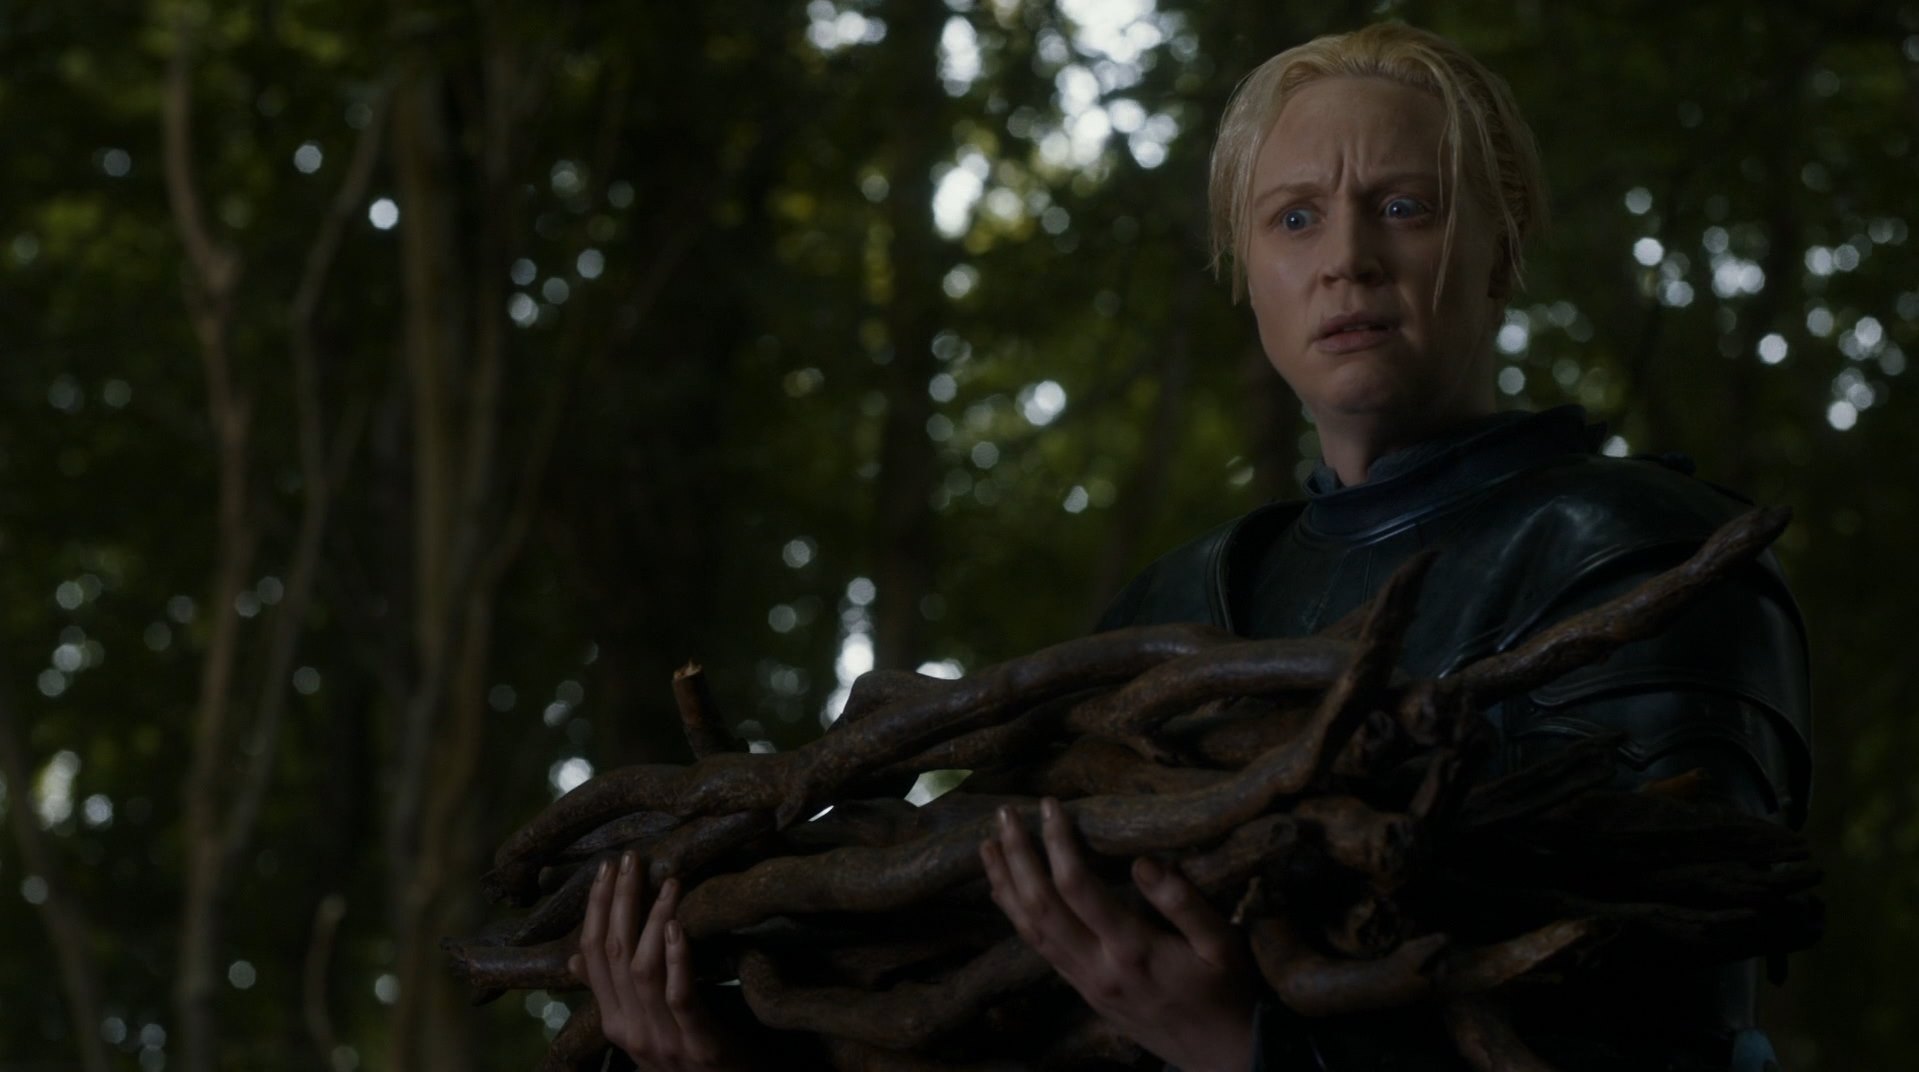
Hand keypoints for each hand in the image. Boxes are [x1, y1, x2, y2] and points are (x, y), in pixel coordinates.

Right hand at [569, 852, 749, 1071]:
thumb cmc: (689, 1053)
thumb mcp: (643, 1026)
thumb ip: (614, 994)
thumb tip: (575, 959)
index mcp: (613, 1023)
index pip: (590, 956)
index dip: (595, 909)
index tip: (604, 869)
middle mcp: (630, 1031)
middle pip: (613, 954)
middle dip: (618, 901)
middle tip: (629, 859)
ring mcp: (662, 1040)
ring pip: (643, 970)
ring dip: (652, 919)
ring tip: (666, 882)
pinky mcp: (700, 1045)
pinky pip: (681, 997)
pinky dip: (677, 959)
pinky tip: (678, 927)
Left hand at [979, 799, 1257, 1071]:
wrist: (1221, 1057)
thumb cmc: (1227, 993)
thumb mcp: (1222, 945)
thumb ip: (1183, 903)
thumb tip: (1144, 862)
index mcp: (1132, 950)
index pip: (1079, 888)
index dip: (1058, 843)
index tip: (1051, 805)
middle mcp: (1098, 967)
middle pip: (1040, 907)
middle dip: (1018, 857)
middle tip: (1004, 815)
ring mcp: (1085, 983)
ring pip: (1031, 930)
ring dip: (1006, 885)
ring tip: (987, 847)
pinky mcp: (1083, 991)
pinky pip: (1039, 949)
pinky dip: (1016, 916)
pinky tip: (1005, 893)